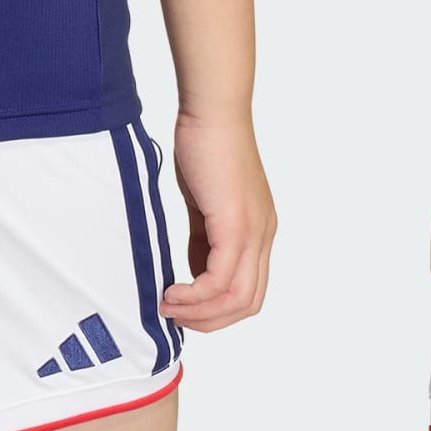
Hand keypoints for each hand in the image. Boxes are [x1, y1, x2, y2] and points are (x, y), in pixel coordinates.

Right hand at [159, 109, 275, 331]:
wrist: (213, 110)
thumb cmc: (205, 145)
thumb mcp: (206, 204)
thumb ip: (204, 239)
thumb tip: (194, 273)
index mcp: (258, 229)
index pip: (249, 290)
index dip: (218, 309)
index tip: (185, 307)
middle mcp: (263, 234)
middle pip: (248, 303)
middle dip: (210, 320)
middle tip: (176, 316)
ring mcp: (253, 231)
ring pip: (237, 298)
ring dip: (200, 313)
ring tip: (168, 306)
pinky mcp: (236, 224)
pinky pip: (220, 279)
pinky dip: (195, 295)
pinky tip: (171, 290)